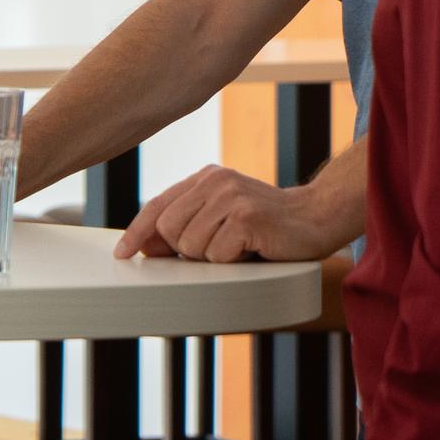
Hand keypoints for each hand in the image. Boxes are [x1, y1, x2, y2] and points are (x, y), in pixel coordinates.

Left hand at [115, 165, 334, 262]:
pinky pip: (218, 255)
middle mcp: (214, 182)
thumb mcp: (222, 218)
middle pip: (169, 231)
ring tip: (239, 246)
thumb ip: (187, 225)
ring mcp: (231, 197)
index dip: (137, 231)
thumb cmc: (267, 225)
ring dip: (213, 258)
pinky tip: (253, 248)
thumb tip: (145, 246)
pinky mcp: (246, 216)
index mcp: (205, 178)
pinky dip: (233, 261)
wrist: (316, 217)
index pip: (158, 206)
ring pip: (191, 246)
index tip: (123, 253)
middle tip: (220, 248)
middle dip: (187, 251)